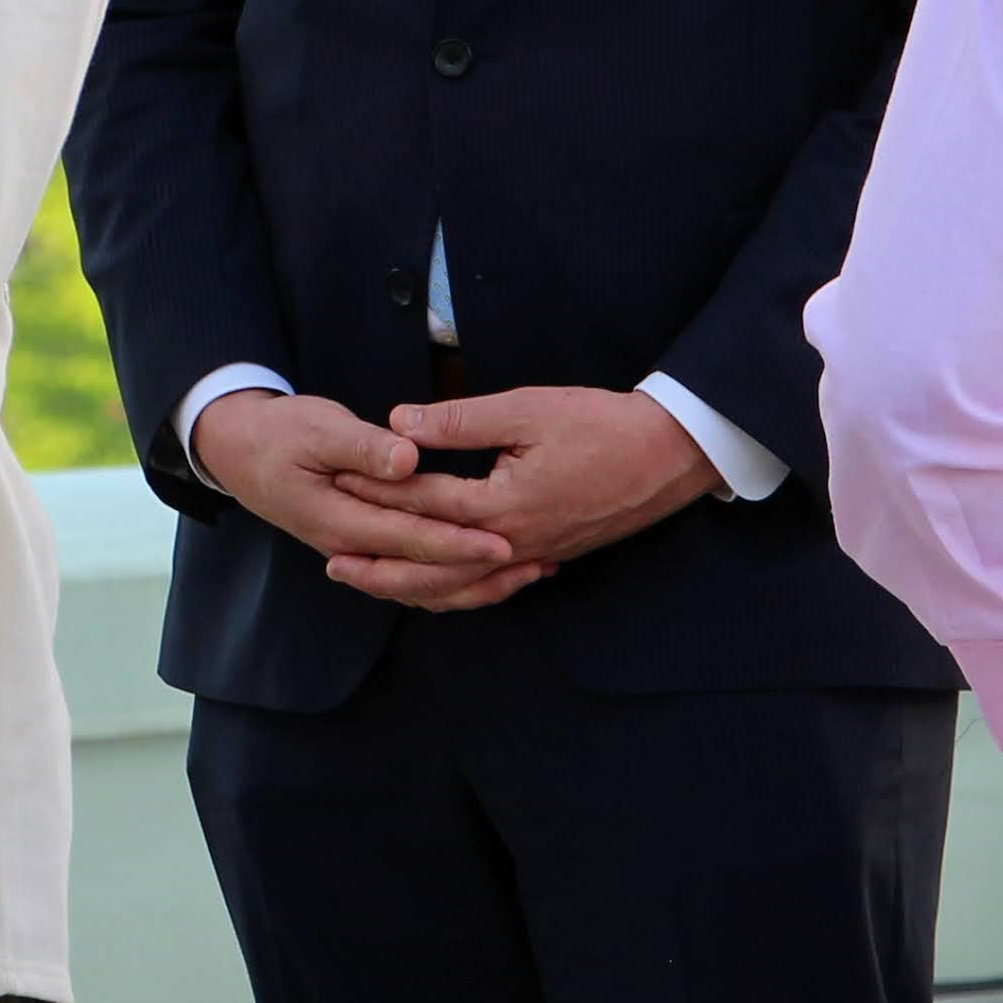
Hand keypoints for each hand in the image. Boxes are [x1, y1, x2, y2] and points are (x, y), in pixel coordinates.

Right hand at [193, 388, 533, 611]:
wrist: (240, 451)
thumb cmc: (280, 433)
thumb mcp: (318, 427)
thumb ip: (364, 446)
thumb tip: (407, 460)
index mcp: (340, 520)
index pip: (412, 539)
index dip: (460, 542)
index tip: (504, 542)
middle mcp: (349, 548)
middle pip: (422, 573)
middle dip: (479, 571)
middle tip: (532, 563)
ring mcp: (355, 553)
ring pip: (419, 585)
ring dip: (472, 584)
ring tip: (524, 573)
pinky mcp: (363, 548)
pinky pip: (411, 578)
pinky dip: (450, 580)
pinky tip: (486, 571)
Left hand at [371, 384, 719, 586]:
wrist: (670, 454)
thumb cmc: (602, 424)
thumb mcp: (527, 410)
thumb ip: (460, 421)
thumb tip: (398, 423)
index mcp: (501, 505)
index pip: (422, 502)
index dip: (377, 489)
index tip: (337, 481)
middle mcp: (513, 542)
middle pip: (431, 566)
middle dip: (380, 565)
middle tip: (332, 563)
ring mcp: (534, 555)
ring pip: (461, 587)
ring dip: (413, 587)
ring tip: (374, 584)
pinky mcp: (550, 556)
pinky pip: (492, 587)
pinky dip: (459, 593)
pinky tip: (440, 588)